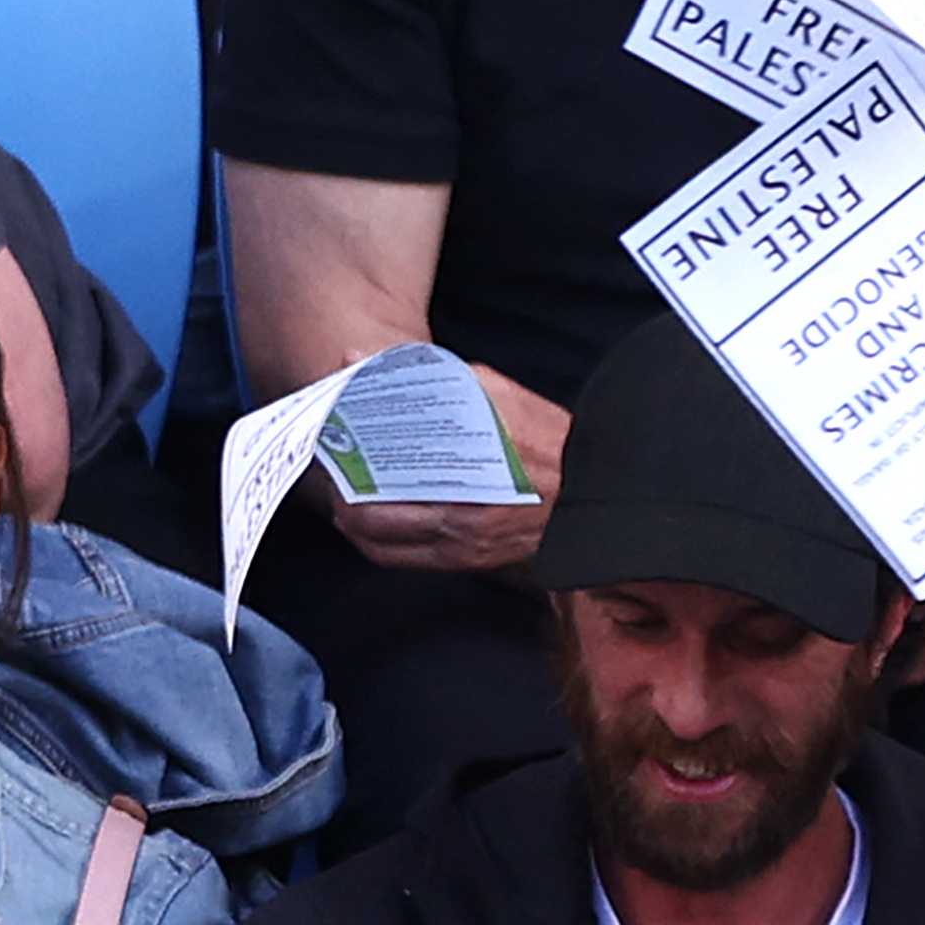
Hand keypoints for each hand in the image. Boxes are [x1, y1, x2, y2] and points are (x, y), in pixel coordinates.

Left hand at [326, 366, 565, 574]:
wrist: (594, 494)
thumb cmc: (549, 441)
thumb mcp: (501, 395)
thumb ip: (438, 376)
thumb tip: (371, 362)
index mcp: (471, 465)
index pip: (386, 460)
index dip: (349, 448)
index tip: (331, 430)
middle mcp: (461, 514)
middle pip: (372, 510)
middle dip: (341, 490)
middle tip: (331, 468)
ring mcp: (461, 544)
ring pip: (379, 542)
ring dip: (352, 522)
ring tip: (341, 498)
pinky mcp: (464, 563)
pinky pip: (400, 561)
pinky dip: (374, 543)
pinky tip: (366, 526)